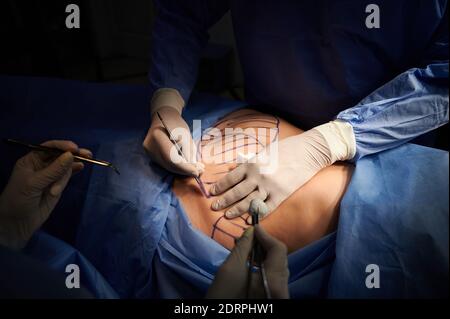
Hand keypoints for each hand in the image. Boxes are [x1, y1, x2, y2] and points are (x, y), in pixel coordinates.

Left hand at [0, 140, 91, 249]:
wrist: (17, 224)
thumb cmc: (19, 200)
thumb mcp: (34, 183)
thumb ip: (54, 170)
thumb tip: (71, 155)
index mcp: (31, 160)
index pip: (48, 147)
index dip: (62, 146)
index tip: (75, 148)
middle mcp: (41, 165)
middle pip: (60, 155)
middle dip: (72, 155)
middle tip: (87, 154)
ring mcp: (51, 176)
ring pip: (66, 167)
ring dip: (65, 177)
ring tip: (55, 192)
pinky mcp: (58, 185)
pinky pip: (68, 175)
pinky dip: (74, 171)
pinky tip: (81, 167)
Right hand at [143, 106, 203, 175]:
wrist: (162, 117)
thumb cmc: (176, 123)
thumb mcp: (186, 135)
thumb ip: (189, 152)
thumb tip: (195, 169)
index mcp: (158, 137)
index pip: (172, 159)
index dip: (185, 168)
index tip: (197, 172)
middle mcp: (150, 146)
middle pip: (169, 165)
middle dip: (185, 170)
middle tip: (199, 171)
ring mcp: (149, 152)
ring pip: (168, 167)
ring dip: (182, 170)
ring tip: (195, 168)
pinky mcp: (151, 155)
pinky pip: (165, 164)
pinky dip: (177, 166)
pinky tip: (186, 166)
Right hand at [206, 225, 289, 298]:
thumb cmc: (224, 296)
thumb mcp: (230, 269)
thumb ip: (243, 248)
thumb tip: (251, 231)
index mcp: (274, 281)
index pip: (278, 249)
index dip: (266, 236)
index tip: (253, 227)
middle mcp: (282, 287)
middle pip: (280, 258)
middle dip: (265, 244)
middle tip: (249, 236)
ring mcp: (280, 294)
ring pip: (278, 266)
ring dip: (264, 254)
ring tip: (248, 246)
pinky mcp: (274, 297)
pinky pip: (274, 275)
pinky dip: (264, 265)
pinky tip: (251, 261)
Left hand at [210, 121, 355, 217]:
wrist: (308, 152)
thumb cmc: (285, 148)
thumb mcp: (263, 152)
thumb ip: (248, 162)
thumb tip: (234, 170)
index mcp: (251, 164)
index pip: (230, 178)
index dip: (219, 186)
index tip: (212, 192)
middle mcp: (257, 177)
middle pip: (236, 192)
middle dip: (223, 201)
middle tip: (214, 207)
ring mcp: (269, 187)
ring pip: (248, 203)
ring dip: (236, 210)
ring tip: (226, 215)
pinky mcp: (281, 196)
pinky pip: (266, 209)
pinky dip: (256, 215)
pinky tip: (248, 220)